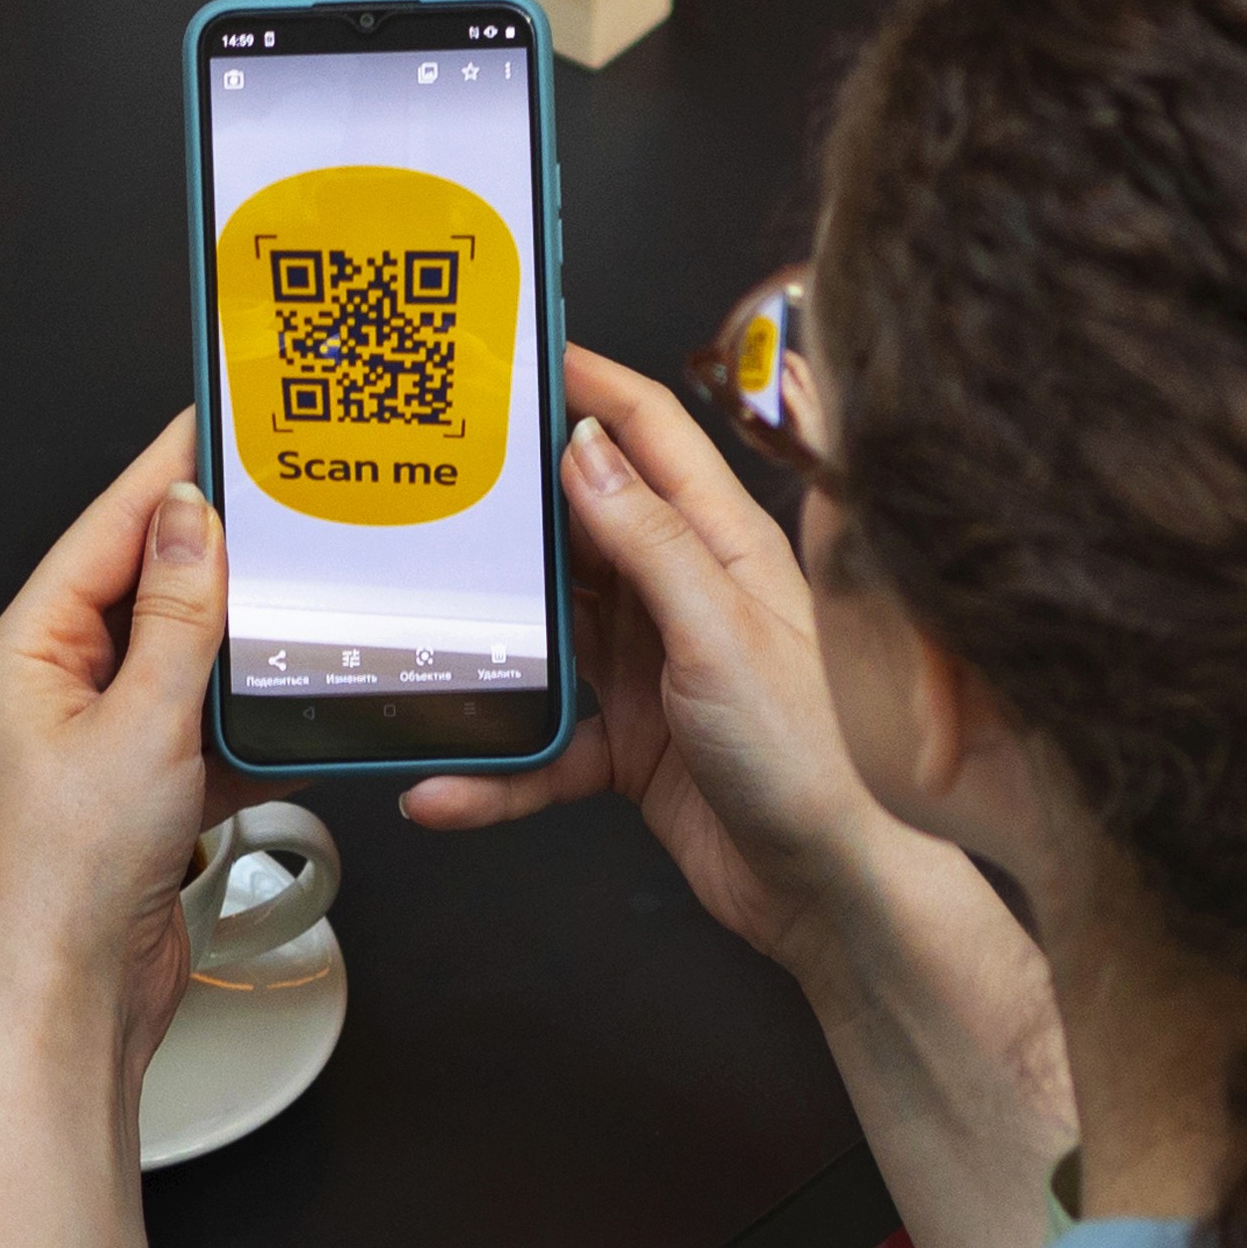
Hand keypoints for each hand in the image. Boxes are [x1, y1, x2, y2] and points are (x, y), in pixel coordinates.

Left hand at [0, 414, 250, 1088]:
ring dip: (243, 632)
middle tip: (288, 497)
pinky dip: (253, 712)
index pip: (107, 527)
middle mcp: (56, 684)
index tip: (222, 419)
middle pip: (148, 584)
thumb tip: (190, 517)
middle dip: (219, 546)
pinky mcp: (143, 787)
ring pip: (185, 653)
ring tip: (309, 586)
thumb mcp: (140, 724)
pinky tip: (302, 699)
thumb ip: (178, 617)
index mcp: (27, 649)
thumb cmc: (66, 879)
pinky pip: (206, 722)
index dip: (168, 470)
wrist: (73, 999)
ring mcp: (100, 737)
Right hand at [429, 349, 915, 982]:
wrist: (837, 896)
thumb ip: (650, 544)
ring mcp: (652, 670)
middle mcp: (685, 597)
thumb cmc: (817, 765)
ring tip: (409, 633)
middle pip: (579, 524)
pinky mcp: (627, 744)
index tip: (514, 351)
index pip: (648, 433)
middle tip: (427, 479)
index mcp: (724, 548)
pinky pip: (540, 742)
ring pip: (546, 630)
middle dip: (507, 506)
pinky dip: (493, 767)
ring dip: (485, 641)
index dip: (584, 381)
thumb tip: (584, 452)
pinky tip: (447, 785)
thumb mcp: (721, 636)